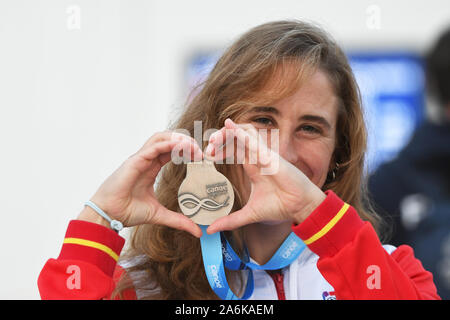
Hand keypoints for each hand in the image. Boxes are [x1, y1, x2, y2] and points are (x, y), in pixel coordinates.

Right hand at [86, 131, 203, 237]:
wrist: (108, 216)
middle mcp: (146, 160)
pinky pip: (153, 147)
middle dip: (185, 141)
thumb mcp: (159, 215)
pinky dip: (168, 144)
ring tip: (193, 146)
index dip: (187, 150)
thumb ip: (179, 220)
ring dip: (178, 138)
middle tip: (201, 150)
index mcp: (151, 168)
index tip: (201, 157)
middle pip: (168, 140)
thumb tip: (197, 231)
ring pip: (160, 138)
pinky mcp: (134, 161)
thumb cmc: (126, 212)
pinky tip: (181, 147)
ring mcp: (139, 159)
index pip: (171, 151)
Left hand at [205, 119, 325, 233]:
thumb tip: (210, 230)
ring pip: (244, 133)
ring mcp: (263, 154)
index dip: (220, 150)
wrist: (298, 207)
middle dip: (220, 139)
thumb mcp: (249, 214)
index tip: (207, 157)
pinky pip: (253, 140)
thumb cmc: (279, 206)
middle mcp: (257, 157)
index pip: (233, 151)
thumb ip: (230, 220)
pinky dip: (240, 132)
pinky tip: (229, 127)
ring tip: (213, 139)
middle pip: (236, 139)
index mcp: (252, 167)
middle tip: (207, 148)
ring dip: (227, 132)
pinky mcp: (269, 155)